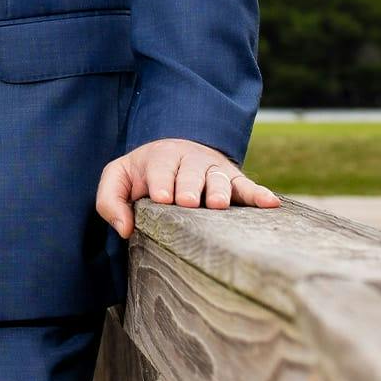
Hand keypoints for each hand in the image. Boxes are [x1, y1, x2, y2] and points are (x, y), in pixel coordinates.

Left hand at [97, 138, 280, 238]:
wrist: (172, 152)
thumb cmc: (142, 174)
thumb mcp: (118, 179)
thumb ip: (110, 201)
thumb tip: (124, 228)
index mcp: (160, 159)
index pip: (160, 170)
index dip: (161, 182)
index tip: (162, 197)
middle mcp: (190, 161)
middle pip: (192, 173)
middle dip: (189, 186)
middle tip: (188, 201)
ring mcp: (213, 170)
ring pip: (218, 178)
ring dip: (219, 190)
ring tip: (218, 205)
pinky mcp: (233, 180)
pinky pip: (247, 187)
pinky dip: (259, 194)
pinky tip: (271, 203)